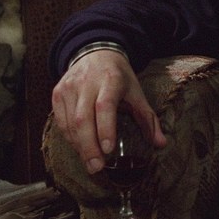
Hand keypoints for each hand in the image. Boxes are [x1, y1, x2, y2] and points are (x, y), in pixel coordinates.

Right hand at [51, 50, 166, 173]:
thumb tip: (161, 144)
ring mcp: (69, 87)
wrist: (96, 52)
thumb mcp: (137, 92)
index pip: (105, 106)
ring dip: (79, 146)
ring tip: (91, 163)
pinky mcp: (57, 93)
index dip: (105, 128)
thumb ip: (147, 118)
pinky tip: (80, 148)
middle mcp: (87, 82)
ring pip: (69, 122)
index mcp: (111, 80)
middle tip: (97, 167)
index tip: (108, 149)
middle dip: (89, 146)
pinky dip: (70, 138)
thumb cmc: (119, 76)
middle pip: (82, 118)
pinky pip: (60, 121)